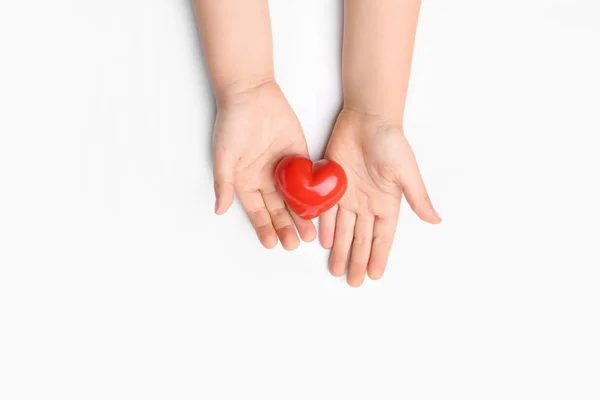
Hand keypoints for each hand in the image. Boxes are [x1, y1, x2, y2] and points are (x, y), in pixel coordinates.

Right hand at [213, 81, 316, 249]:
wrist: (252, 94)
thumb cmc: (233, 124)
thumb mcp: (224, 156)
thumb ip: (224, 183)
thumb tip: (219, 210)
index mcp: (246, 182)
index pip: (257, 211)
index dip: (264, 228)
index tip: (272, 244)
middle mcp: (265, 180)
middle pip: (277, 210)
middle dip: (285, 227)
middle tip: (295, 244)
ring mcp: (284, 170)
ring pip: (295, 199)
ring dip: (301, 217)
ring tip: (309, 235)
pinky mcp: (300, 157)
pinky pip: (308, 180)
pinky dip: (314, 194)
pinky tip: (321, 209)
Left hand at [319, 108, 440, 285]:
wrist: (367, 118)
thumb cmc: (390, 142)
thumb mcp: (407, 172)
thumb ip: (417, 198)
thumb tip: (436, 221)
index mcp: (386, 203)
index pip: (381, 238)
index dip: (378, 257)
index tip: (374, 277)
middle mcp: (367, 203)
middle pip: (360, 238)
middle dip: (357, 260)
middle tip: (352, 282)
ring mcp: (348, 195)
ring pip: (342, 229)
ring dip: (339, 249)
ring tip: (335, 270)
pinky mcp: (331, 183)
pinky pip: (326, 210)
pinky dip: (324, 226)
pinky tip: (322, 242)